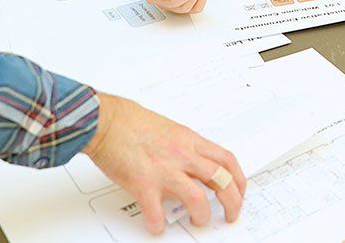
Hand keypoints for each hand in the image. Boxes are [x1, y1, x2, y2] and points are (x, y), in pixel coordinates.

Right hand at [83, 93, 246, 234]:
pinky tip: (157, 225)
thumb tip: (192, 163)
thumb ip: (182, 146)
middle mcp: (181, 155)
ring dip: (202, 214)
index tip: (239, 190)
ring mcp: (164, 170)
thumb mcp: (168, 128)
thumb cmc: (130, 121)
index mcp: (189, 141)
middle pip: (222, 180)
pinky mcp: (143, 184)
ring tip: (198, 220)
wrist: (105, 120)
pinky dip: (159, 224)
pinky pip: (157, 213)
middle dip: (232, 202)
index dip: (239, 179)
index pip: (226, 160)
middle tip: (231, 214)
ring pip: (198, 198)